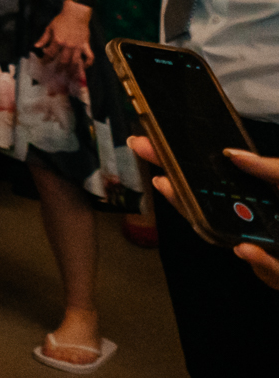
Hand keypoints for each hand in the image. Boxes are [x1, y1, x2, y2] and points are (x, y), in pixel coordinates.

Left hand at [36, 0, 92, 67]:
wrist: (76, 13)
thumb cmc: (62, 20)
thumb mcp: (50, 28)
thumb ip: (43, 38)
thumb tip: (36, 46)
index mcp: (58, 41)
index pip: (50, 54)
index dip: (46, 60)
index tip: (43, 63)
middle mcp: (68, 46)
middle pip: (63, 61)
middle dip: (59, 69)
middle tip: (57, 73)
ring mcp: (78, 46)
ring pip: (75, 62)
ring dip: (72, 70)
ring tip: (69, 76)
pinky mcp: (86, 45)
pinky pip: (89, 56)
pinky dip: (88, 63)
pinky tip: (84, 67)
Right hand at [129, 135, 278, 289]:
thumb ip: (268, 167)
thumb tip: (231, 153)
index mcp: (253, 198)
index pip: (208, 181)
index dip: (178, 165)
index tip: (150, 146)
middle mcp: (252, 223)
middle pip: (206, 211)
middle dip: (180, 195)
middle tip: (159, 175)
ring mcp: (264, 249)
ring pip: (227, 242)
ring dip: (206, 226)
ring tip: (185, 201)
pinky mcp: (278, 270)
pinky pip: (266, 270)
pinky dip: (258, 262)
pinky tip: (246, 249)